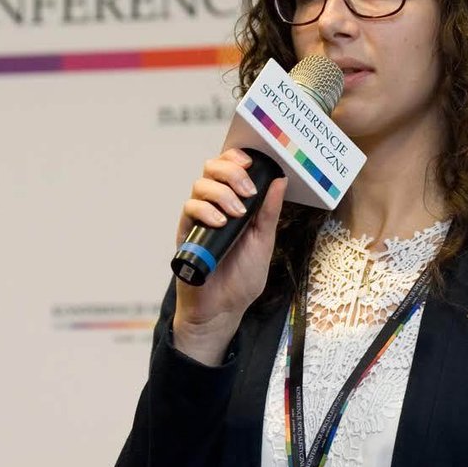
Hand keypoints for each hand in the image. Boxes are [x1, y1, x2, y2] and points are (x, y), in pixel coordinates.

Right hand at [173, 149, 286, 364]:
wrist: (222, 308)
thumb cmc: (242, 278)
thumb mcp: (264, 241)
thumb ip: (269, 212)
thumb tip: (280, 181)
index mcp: (235, 204)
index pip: (230, 168)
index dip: (237, 158)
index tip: (250, 163)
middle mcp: (215, 206)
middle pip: (212, 168)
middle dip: (231, 172)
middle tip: (247, 190)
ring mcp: (199, 218)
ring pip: (200, 185)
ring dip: (222, 193)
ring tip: (237, 213)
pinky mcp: (186, 233)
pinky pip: (189, 208)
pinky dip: (206, 210)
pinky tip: (220, 222)